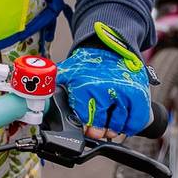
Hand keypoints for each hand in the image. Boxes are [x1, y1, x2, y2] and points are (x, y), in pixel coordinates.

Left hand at [55, 22, 151, 138]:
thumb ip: (54, 83)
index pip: (85, 117)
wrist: (112, 46)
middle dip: (98, 131)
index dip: (85, 127)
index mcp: (85, 86)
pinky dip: (131, 126)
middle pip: (102, 123)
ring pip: (119, 124)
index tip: (86, 130)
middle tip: (97, 132)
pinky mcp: (139, 94)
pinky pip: (136, 119)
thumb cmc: (89, 63)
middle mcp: (105, 89)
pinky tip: (125, 125)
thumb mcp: (68, 70)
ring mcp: (124, 92)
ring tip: (110, 128)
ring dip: (114, 129)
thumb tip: (38, 95)